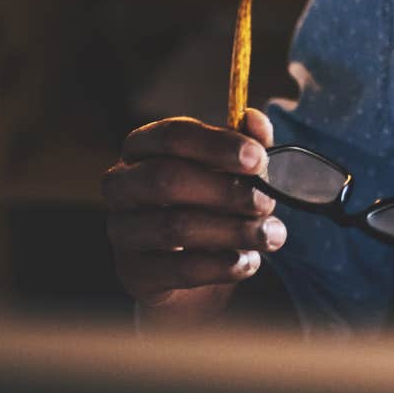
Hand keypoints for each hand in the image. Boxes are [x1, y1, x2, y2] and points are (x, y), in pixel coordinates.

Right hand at [102, 110, 284, 325]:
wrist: (193, 272)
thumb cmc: (213, 205)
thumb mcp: (234, 172)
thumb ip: (246, 145)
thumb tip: (254, 119)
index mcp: (142, 147)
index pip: (171, 135)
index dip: (216, 144)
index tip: (259, 158)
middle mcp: (121, 185)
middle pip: (165, 179)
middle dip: (225, 191)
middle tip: (267, 202)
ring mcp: (121, 230)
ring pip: (174, 227)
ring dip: (233, 231)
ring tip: (272, 235)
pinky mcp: (133, 273)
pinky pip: (180, 269)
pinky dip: (223, 265)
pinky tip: (250, 261)